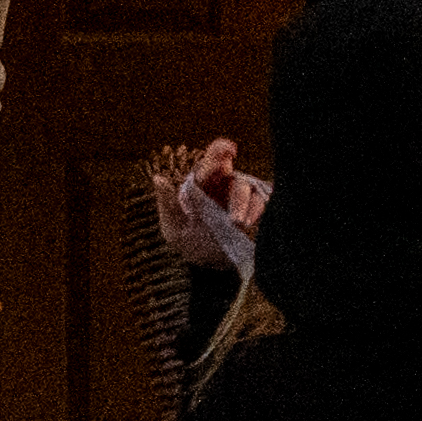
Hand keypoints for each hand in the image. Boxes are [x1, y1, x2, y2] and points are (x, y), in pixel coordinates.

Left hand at [159, 139, 264, 267]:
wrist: (211, 269)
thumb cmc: (190, 244)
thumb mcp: (174, 228)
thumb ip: (167, 203)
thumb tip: (158, 177)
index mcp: (203, 184)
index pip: (212, 160)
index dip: (221, 150)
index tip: (230, 151)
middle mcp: (225, 187)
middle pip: (237, 177)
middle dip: (238, 194)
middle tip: (235, 218)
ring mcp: (243, 199)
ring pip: (251, 191)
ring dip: (246, 207)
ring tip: (239, 226)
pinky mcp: (257, 211)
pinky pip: (263, 203)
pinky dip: (258, 211)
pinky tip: (250, 224)